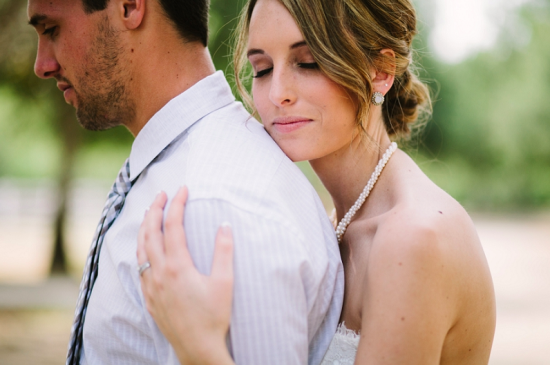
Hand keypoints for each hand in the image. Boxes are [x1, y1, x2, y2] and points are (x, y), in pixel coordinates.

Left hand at [137, 187, 234, 364]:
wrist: (197, 347)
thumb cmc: (213, 316)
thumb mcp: (224, 282)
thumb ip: (224, 251)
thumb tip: (225, 225)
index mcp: (178, 266)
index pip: (173, 226)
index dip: (177, 204)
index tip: (183, 189)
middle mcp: (159, 272)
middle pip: (151, 232)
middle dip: (155, 209)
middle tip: (162, 194)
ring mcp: (151, 285)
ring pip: (140, 248)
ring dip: (144, 227)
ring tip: (150, 213)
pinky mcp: (148, 296)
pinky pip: (138, 265)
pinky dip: (140, 248)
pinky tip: (144, 247)